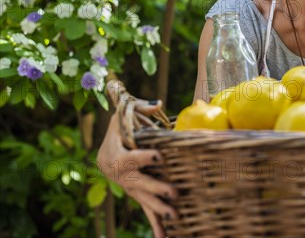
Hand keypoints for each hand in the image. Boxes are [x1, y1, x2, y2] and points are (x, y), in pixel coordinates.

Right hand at [97, 98, 177, 237]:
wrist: (105, 154)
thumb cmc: (118, 130)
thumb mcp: (123, 115)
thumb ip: (139, 109)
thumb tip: (158, 104)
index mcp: (117, 155)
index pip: (132, 157)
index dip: (144, 157)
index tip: (159, 156)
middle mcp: (122, 175)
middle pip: (140, 183)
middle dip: (156, 188)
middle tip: (174, 192)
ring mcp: (129, 187)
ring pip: (143, 199)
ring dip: (158, 209)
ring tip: (174, 216)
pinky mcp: (137, 195)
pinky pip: (146, 210)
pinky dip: (155, 224)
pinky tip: (164, 236)